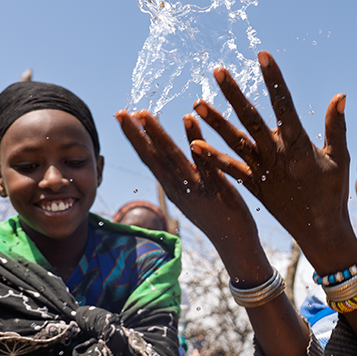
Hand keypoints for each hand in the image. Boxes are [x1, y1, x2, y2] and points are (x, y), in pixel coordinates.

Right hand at [116, 109, 261, 263]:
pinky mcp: (216, 188)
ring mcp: (196, 188)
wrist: (236, 243)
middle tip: (120, 112)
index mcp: (174, 187)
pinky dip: (195, 140)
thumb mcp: (192, 196)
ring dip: (157, 135)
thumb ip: (181, 178)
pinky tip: (188, 119)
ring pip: (172, 158)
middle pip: (153, 158)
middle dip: (136, 135)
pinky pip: (203, 161)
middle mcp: (179, 188)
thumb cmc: (218, 217)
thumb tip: (168, 162)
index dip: (135, 139)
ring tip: (144, 113)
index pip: (150, 159)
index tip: (122, 117)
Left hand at [192, 51, 356, 272]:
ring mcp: (262, 171)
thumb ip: (335, 126)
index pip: (284, 104)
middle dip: (234, 94)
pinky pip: (230, 170)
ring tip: (197, 103)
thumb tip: (339, 95)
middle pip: (252, 118)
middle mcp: (276, 155)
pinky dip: (213, 158)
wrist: (320, 229)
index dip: (273, 79)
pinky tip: (194, 144)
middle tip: (218, 71)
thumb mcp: (338, 157)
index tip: (262, 54)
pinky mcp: (253, 186)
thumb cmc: (331, 191)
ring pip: (235, 141)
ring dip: (216, 122)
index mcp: (298, 144)